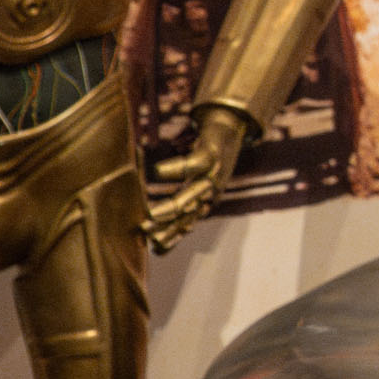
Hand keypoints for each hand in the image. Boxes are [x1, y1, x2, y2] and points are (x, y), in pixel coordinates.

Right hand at [144, 108, 250, 251]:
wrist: (230, 129)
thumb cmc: (205, 160)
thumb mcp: (193, 184)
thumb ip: (177, 202)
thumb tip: (150, 219)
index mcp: (203, 201)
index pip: (187, 225)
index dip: (172, 237)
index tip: (154, 248)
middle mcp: (208, 192)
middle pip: (188, 215)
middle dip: (169, 227)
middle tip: (148, 235)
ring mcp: (211, 174)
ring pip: (191, 194)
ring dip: (171, 206)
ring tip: (151, 214)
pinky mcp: (211, 154)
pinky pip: (193, 164)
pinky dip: (175, 168)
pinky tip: (157, 171)